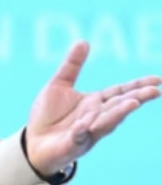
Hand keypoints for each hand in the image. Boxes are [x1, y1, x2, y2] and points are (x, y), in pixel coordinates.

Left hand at [24, 41, 160, 177]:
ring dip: (118, 113)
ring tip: (133, 103)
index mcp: (95, 102)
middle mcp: (96, 117)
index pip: (120, 92)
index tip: (157, 80)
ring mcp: (88, 132)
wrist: (34, 142)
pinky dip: (83, 131)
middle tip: (155, 91)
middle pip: (120, 106)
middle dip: (137, 98)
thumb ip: (72, 65)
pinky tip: (84, 126)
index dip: (138, 86)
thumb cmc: (48, 115)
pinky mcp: (74, 144)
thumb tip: (84, 41)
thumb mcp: (58, 85)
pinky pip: (80, 136)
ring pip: (106, 122)